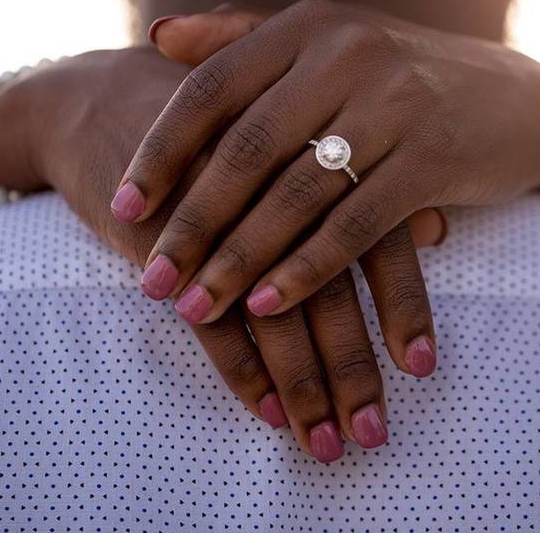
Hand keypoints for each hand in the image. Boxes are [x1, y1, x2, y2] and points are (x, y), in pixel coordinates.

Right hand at [0, 46, 437, 460]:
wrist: (98, 98)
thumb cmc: (216, 125)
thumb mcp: (289, 140)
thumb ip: (368, 187)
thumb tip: (441, 230)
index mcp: (315, 151)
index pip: (376, 238)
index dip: (402, 306)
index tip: (420, 368)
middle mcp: (274, 185)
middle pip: (328, 289)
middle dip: (352, 367)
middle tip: (371, 432)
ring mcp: (216, 214)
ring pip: (272, 314)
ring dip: (301, 384)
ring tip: (323, 441)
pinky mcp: (164, 241)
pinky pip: (209, 317)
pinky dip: (240, 368)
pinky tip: (265, 411)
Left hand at [116, 0, 539, 326]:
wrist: (520, 100)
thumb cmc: (404, 77)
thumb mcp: (327, 42)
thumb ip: (243, 37)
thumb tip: (158, 35)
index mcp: (307, 27)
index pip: (212, 89)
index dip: (162, 151)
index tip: (122, 206)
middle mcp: (346, 54)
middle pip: (246, 150)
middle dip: (192, 224)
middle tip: (152, 282)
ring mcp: (393, 104)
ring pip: (296, 195)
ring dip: (239, 260)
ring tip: (195, 308)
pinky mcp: (434, 157)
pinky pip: (354, 225)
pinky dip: (307, 269)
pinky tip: (269, 305)